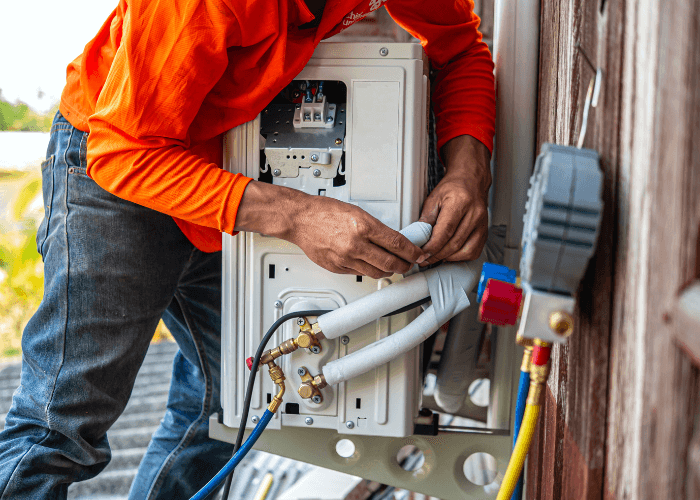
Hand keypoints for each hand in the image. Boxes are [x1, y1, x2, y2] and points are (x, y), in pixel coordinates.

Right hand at [235, 182, 426, 277]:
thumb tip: (392, 240)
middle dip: (404, 265)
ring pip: (376, 272)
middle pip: (391, 262)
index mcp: (363, 226)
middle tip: (409, 264)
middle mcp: (355, 244)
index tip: (418, 254)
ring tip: (392, 266)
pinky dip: (368, 271)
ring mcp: (345, 258)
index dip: (412, 252)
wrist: (300, 219)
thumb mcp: (356, 212)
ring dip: (388, 271)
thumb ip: (375, 228)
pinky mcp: (336, 267)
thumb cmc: (324, 211)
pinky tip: (371, 265)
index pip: (398, 244)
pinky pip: (359, 274)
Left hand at [418, 135, 490, 264]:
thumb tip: (418, 238)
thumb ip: (426, 219)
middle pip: (454, 243)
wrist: (470, 181)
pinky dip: (460, 257)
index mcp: (460, 202)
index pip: (445, 231)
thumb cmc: (452, 188)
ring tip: (435, 256)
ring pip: (465, 251)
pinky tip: (449, 254)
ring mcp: (482, 223)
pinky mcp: (485, 231)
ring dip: (448, 257)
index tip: (421, 254)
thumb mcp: (434, 198)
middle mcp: (474, 213)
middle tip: (424, 258)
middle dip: (437, 255)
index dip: (432, 247)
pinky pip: (474, 251)